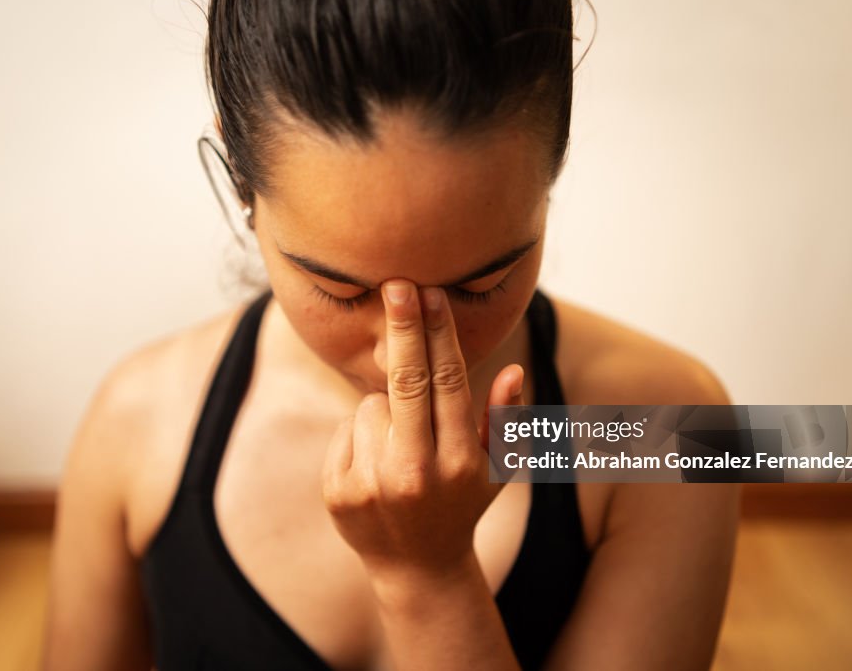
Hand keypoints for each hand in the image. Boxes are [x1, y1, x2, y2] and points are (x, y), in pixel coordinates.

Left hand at [321, 279, 525, 583]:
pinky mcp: (339, 492)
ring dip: (385, 411)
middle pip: (406, 382)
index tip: (430, 293)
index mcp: (461, 461)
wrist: (417, 568)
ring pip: (371, 406)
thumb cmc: (462, 504)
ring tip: (401, 447)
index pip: (448, 382)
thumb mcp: (498, 469)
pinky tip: (376, 464)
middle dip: (402, 328)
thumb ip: (507, 419)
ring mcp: (374, 485)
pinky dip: (360, 436)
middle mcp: (417, 473)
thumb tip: (512, 370)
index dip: (438, 333)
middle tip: (395, 284)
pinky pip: (346, 430)